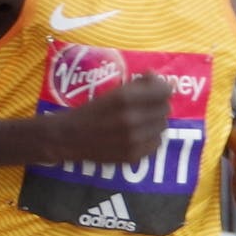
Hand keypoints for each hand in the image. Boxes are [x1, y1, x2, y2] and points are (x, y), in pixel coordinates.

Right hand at [50, 74, 173, 163]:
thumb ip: (138, 84)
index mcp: (125, 98)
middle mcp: (131, 119)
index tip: (156, 90)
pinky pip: (156, 143)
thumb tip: (160, 79)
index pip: (164, 91)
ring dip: (155, 121)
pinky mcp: (133, 155)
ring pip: (162, 126)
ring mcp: (133, 140)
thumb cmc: (91, 110)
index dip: (162, 88)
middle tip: (146, 106)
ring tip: (141, 120)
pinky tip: (138, 134)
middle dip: (158, 104)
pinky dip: (150, 137)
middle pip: (165, 109)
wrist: (70, 137)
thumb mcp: (112, 91)